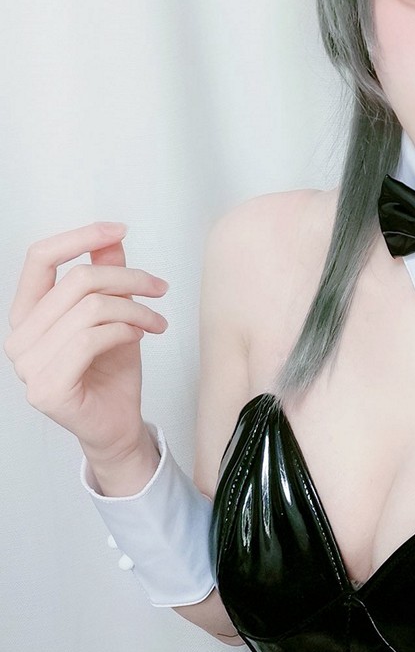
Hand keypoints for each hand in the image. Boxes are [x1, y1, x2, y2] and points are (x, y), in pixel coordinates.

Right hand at [4, 222, 168, 465]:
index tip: (118, 229)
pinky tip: (139, 337)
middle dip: (129, 279)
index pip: (39, 258)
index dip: (80, 237)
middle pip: (78, 281)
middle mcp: (19, 337)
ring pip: (91, 309)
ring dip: (136, 310)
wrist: (118, 422)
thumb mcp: (114, 312)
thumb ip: (106, 276)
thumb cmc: (111, 370)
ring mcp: (27, 365)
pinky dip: (126, 331)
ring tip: (155, 321)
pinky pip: (92, 339)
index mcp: (27, 313)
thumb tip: (111, 238)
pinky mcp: (47, 387)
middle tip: (159, 288)